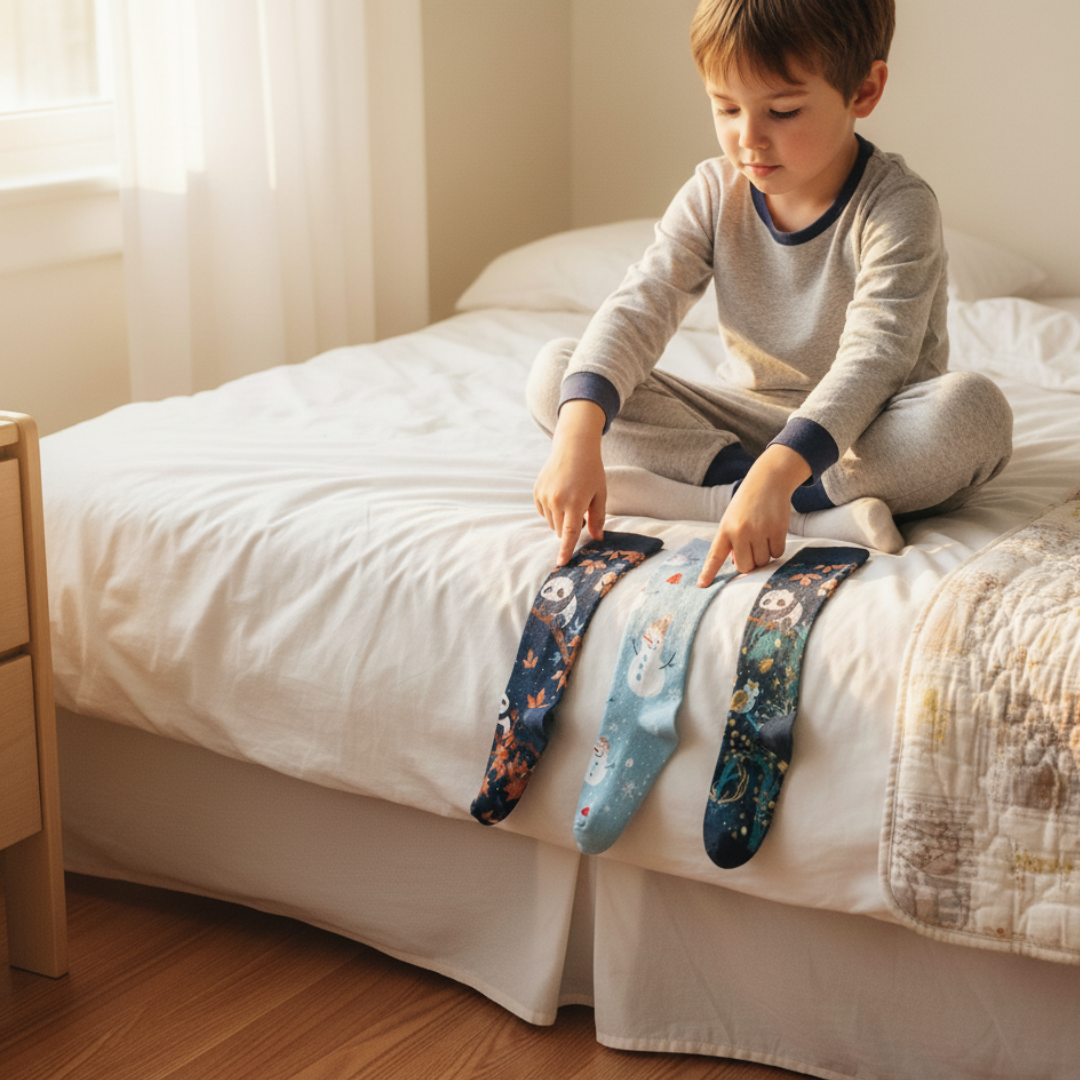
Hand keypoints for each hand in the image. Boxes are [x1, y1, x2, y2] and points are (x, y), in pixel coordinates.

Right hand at [534, 400, 606, 565]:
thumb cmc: (591, 470)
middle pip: (561, 530)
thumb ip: (598, 518)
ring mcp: (544, 496)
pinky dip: (552, 510)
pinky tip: (560, 495)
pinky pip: (544, 512)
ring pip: (552, 522)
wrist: (573, 446)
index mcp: (575, 502)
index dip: (566, 550)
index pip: (569, 533)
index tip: (560, 564)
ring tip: (571, 498)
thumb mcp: (600, 493)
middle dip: (571, 527)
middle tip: (581, 509)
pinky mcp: (536, 492)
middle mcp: (556, 500)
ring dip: (561, 519)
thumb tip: (597, 538)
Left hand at [697, 444, 810, 583]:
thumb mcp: (732, 520)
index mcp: (725, 530)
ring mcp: (759, 531)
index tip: (702, 586)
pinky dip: (776, 547)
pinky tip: (773, 532)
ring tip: (762, 536)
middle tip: (752, 548)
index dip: (708, 572)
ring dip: (764, 554)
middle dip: (750, 563)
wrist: (768, 481)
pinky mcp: (777, 530)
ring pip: (763, 561)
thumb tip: (739, 565)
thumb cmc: (747, 504)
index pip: (715, 556)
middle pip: (745, 567)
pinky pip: (777, 553)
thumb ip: (732, 543)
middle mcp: (740, 532)